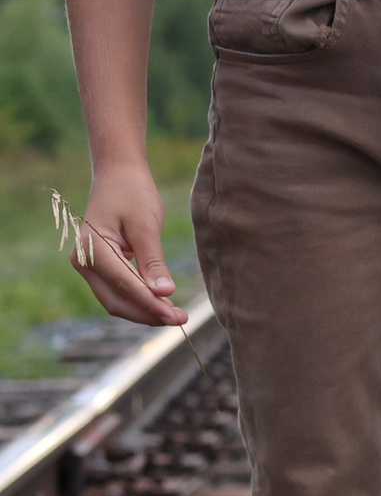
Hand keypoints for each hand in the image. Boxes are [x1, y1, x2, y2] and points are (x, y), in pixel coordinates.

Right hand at [72, 163, 184, 326]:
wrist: (118, 175)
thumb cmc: (133, 194)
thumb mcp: (146, 225)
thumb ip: (153, 261)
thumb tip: (164, 294)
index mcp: (93, 248)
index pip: (124, 285)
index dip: (151, 305)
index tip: (177, 317)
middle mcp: (84, 260)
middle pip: (116, 300)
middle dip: (148, 313)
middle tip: (182, 320)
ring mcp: (88, 265)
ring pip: (115, 299)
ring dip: (144, 310)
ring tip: (176, 315)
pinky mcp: (99, 266)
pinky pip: (117, 290)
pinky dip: (139, 299)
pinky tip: (163, 304)